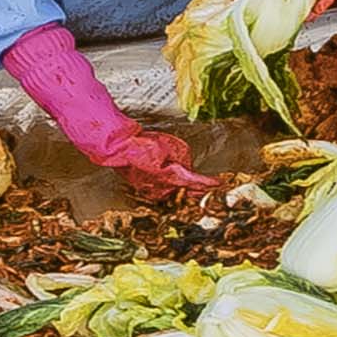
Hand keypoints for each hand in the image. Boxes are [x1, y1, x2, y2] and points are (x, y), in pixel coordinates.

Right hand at [96, 130, 220, 203]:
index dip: (209, 183)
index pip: (196, 182)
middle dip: (192, 184)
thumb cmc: (144, 145)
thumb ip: (184, 158)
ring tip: (168, 168)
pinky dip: (163, 182)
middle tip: (196, 176)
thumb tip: (186, 167)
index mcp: (173, 178)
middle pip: (185, 190)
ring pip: (172, 190)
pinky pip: (159, 188)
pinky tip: (158, 171)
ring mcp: (151, 192)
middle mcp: (163, 190)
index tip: (219, 184)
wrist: (118, 148)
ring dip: (175, 182)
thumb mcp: (173, 146)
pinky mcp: (143, 190)